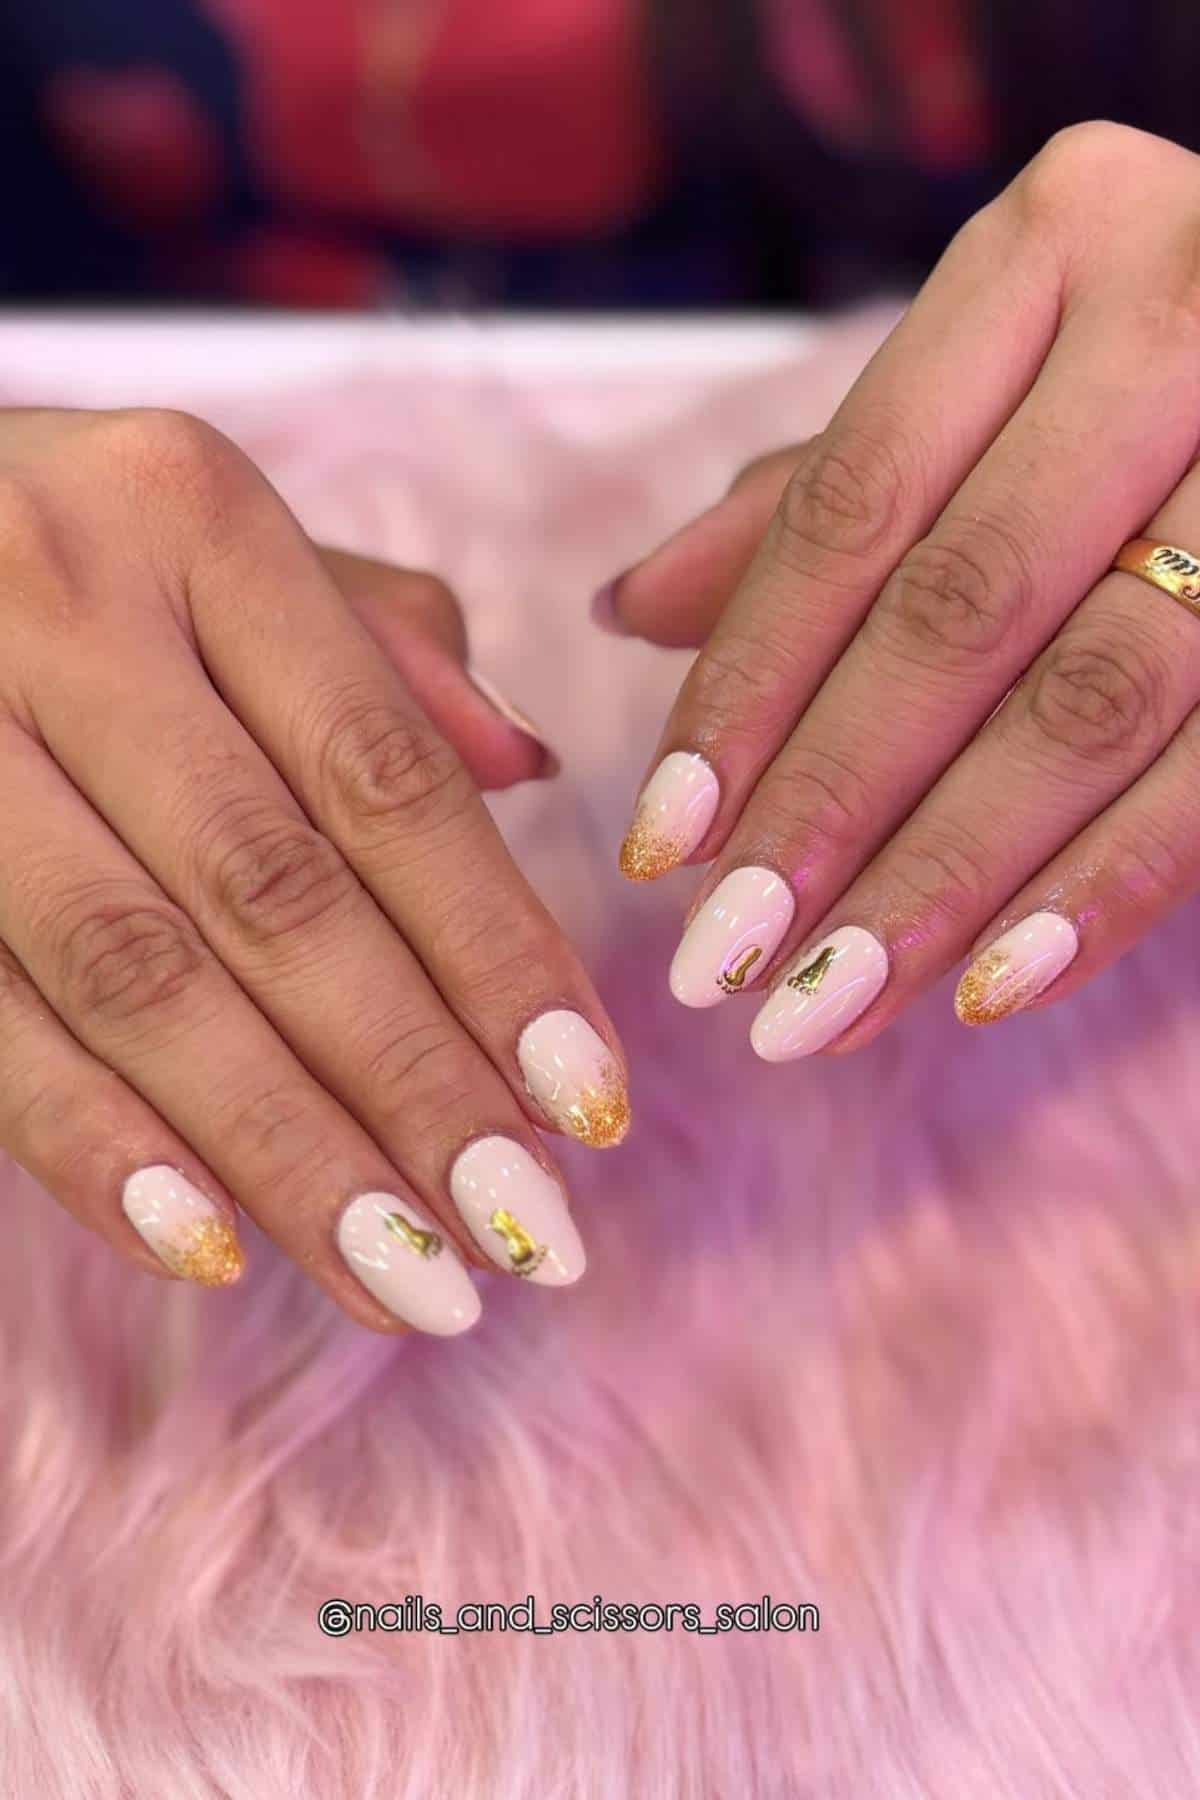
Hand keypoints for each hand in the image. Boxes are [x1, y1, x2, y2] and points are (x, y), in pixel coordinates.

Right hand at [0, 407, 628, 1334]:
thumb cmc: (60, 543)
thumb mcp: (212, 536)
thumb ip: (373, 645)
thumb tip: (526, 766)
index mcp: (192, 517)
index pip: (385, 777)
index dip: (498, 952)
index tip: (592, 1103)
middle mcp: (60, 606)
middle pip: (277, 894)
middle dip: (415, 1085)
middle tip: (528, 1233)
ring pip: (139, 978)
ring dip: (285, 1153)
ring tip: (410, 1278)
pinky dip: (96, 1147)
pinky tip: (209, 1248)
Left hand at [604, 123, 1199, 1055]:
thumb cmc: (1143, 370)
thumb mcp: (986, 385)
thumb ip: (818, 502)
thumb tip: (627, 609)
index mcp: (1056, 243)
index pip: (854, 505)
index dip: (747, 688)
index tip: (659, 846)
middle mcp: (1184, 319)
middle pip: (960, 612)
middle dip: (829, 806)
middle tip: (722, 961)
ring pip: (1089, 703)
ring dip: (945, 879)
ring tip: (825, 1007)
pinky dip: (1106, 889)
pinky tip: (993, 985)